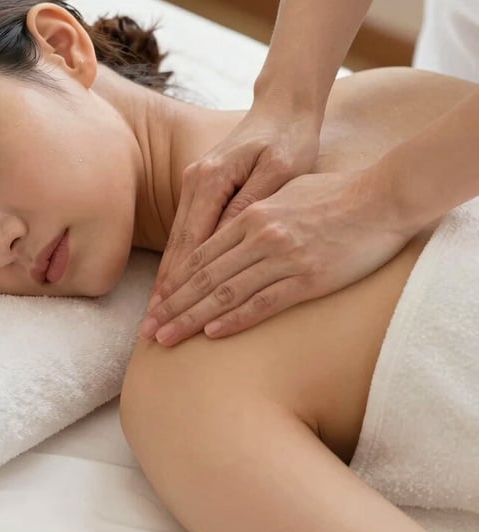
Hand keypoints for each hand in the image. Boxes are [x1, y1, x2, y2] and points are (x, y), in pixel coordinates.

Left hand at [140, 168, 411, 345]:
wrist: (383, 198)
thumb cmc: (335, 194)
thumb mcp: (285, 193)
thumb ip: (255, 212)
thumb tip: (234, 229)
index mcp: (251, 214)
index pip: (201, 253)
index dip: (175, 280)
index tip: (156, 302)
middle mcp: (260, 235)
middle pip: (205, 276)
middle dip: (172, 305)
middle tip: (148, 329)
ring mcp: (283, 257)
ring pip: (226, 292)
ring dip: (192, 318)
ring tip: (166, 338)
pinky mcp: (308, 278)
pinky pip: (263, 303)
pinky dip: (234, 319)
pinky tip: (211, 334)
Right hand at [148, 101, 320, 310]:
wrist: (282, 108)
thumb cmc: (289, 138)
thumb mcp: (280, 170)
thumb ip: (251, 204)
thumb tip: (226, 242)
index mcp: (212, 180)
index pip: (191, 243)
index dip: (180, 283)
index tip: (168, 315)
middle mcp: (196, 183)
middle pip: (177, 247)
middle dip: (165, 291)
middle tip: (151, 328)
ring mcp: (195, 184)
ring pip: (177, 241)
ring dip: (168, 279)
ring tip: (158, 313)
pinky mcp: (203, 188)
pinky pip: (186, 231)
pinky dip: (178, 260)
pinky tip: (173, 283)